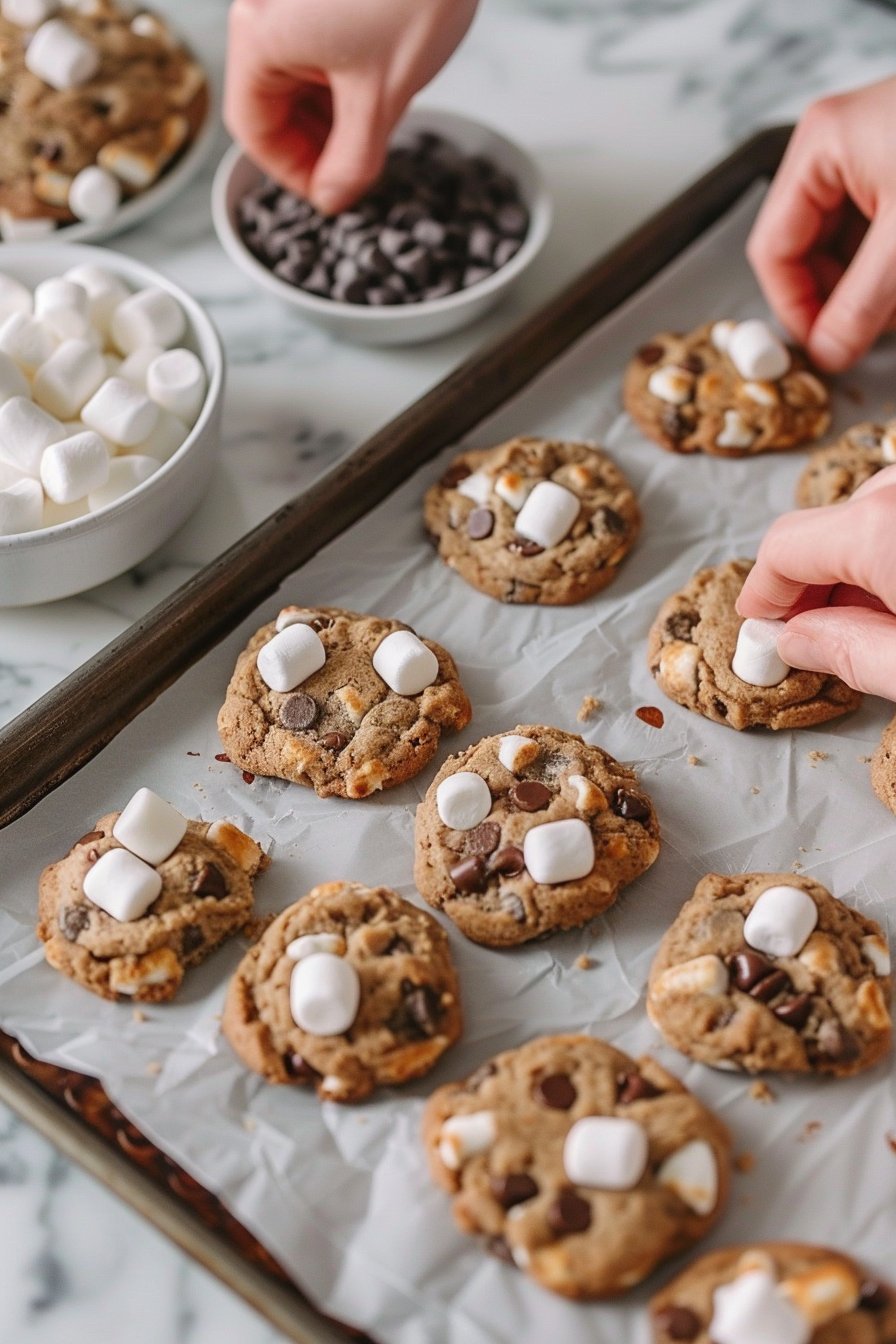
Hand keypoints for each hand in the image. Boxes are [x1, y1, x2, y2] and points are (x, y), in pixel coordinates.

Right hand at [225, 0, 478, 215]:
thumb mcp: (381, 96)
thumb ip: (352, 161)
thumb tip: (332, 199)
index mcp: (261, 37)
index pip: (253, 130)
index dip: (292, 172)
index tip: (331, 192)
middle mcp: (264, 11)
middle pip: (271, 103)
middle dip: (315, 142)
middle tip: (359, 167)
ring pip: (295, 78)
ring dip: (331, 114)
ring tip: (376, 124)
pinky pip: (314, 47)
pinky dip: (341, 80)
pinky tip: (378, 87)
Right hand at [736, 468, 895, 698]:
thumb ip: (851, 653)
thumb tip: (798, 640)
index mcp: (882, 528)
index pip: (783, 548)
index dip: (763, 596)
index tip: (763, 632)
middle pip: (823, 529)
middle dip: (810, 584)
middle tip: (820, 640)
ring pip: (866, 516)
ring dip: (856, 568)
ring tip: (880, 624)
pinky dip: (889, 550)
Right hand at [746, 76, 895, 371]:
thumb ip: (863, 304)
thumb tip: (831, 351)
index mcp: (820, 148)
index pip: (773, 249)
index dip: (795, 308)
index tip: (824, 349)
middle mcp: (838, 147)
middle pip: (808, 249)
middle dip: (840, 296)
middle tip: (869, 332)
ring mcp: (871, 154)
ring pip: (846, 245)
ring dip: (870, 286)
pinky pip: (879, 231)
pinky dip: (892, 265)